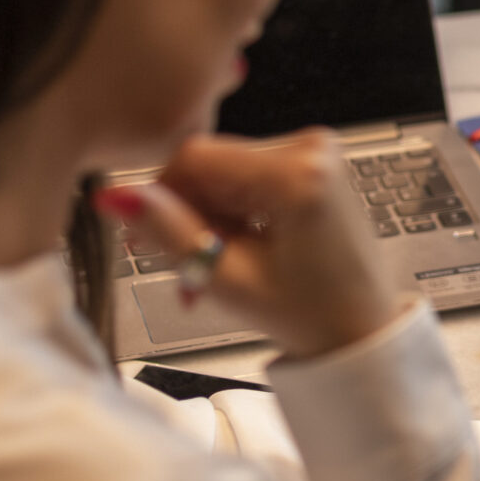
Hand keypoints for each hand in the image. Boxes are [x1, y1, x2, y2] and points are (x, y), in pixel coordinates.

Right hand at [93, 130, 398, 358]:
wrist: (363, 330)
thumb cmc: (313, 315)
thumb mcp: (229, 279)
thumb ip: (169, 232)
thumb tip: (116, 197)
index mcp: (297, 173)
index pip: (195, 158)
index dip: (159, 197)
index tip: (142, 237)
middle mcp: (312, 150)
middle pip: (212, 165)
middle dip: (190, 218)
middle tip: (184, 271)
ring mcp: (318, 155)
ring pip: (228, 174)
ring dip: (210, 220)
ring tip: (215, 272)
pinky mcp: (317, 167)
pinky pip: (253, 178)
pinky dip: (237, 214)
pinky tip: (238, 252)